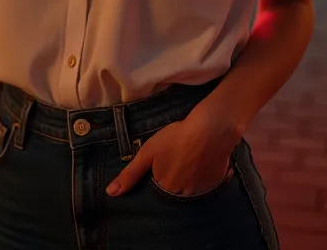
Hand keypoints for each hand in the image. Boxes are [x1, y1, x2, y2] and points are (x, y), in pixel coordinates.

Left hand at [106, 105, 241, 197]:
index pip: (158, 188)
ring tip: (190, 159)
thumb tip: (110, 193)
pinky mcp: (216, 185)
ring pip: (190, 189)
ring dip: (188, 178)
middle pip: (174, 191)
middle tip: (178, 158)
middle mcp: (183, 196)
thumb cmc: (176, 138)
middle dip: (174, 178)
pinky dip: (203, 176)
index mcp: (165, 190)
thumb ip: (130, 174)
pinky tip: (202, 161)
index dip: (159, 174)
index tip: (163, 161)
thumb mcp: (148, 153)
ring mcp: (201, 192)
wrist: (210, 130)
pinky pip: (206, 185)